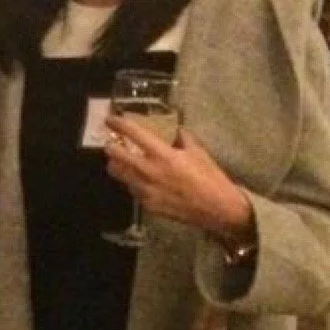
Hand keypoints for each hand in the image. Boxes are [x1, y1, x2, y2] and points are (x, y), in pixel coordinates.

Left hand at [105, 117, 254, 241]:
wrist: (219, 209)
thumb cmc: (211, 178)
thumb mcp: (198, 152)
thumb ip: (183, 138)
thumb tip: (175, 129)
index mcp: (163, 155)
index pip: (133, 133)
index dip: (118, 124)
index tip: (110, 119)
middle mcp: (150, 171)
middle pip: (115, 155)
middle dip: (110, 146)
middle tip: (112, 142)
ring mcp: (146, 190)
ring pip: (117, 173)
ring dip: (116, 164)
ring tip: (122, 160)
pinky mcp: (147, 205)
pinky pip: (130, 188)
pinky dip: (130, 181)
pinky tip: (139, 179)